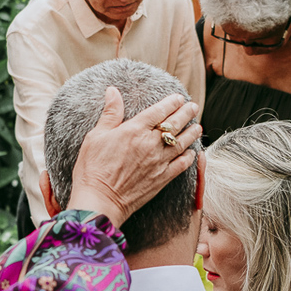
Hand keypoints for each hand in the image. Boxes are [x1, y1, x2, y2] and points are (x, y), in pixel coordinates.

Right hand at [69, 87, 199, 226]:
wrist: (100, 200)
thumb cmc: (93, 168)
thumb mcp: (96, 136)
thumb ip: (110, 113)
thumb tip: (113, 91)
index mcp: (134, 130)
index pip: (159, 111)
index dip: (171, 102)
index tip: (178, 98)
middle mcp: (150, 144)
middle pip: (174, 124)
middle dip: (186, 113)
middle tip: (193, 106)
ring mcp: (159, 162)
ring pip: (182, 143)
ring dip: (192, 133)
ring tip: (198, 127)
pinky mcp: (162, 179)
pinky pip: (181, 165)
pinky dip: (189, 158)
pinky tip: (192, 153)